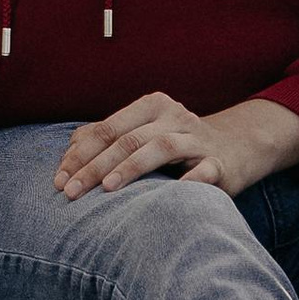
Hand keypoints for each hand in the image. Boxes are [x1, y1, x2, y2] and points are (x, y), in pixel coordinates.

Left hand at [53, 93, 298, 199]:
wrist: (239, 146)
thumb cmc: (179, 144)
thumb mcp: (145, 133)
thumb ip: (110, 137)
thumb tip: (70, 150)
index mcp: (152, 106)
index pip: (107, 128)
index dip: (80, 154)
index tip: (59, 179)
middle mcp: (174, 117)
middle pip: (128, 139)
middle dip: (94, 166)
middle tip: (71, 192)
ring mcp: (198, 139)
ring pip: (160, 148)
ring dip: (131, 168)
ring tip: (107, 188)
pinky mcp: (220, 165)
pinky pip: (203, 172)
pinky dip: (187, 182)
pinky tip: (171, 194)